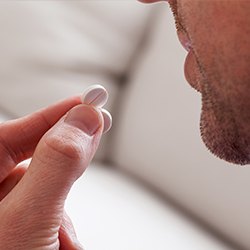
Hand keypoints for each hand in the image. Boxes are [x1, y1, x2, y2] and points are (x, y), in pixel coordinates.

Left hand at [0, 96, 104, 248]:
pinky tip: (60, 243)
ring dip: (65, 210)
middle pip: (39, 158)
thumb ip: (57, 165)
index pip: (17, 131)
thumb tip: (84, 120)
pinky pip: (52, 212)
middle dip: (69, 159)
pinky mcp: (28, 226)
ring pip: (51, 189)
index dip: (56, 114)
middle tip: (98, 129)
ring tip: (60, 241)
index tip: (88, 102)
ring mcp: (11, 210)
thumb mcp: (28, 216)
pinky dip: (63, 227)